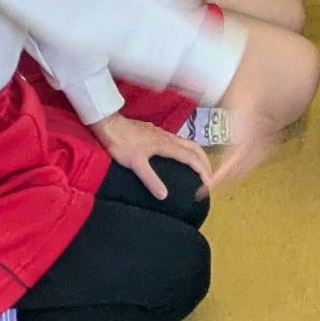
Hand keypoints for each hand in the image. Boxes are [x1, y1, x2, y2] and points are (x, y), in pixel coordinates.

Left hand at [89, 113, 211, 201]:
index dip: (202, 169)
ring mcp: (162, 133)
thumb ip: (150, 180)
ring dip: (196, 154)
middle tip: (210, 175)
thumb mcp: (135, 164)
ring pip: (186, 142)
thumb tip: (165, 196)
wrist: (109, 124)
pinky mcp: (155, 132)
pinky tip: (179, 156)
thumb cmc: (122, 143)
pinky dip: (186, 149)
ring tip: (199, 166)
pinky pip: (177, 140)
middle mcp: (168, 137)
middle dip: (204, 160)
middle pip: (193, 147)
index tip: (209, 182)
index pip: (190, 157)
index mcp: (166, 145)